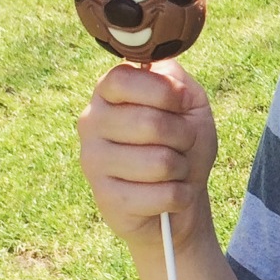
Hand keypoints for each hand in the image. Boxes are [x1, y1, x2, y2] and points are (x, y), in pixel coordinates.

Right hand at [77, 59, 217, 255]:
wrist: (180, 196)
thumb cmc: (183, 143)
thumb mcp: (189, 103)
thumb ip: (175, 80)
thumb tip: (163, 78)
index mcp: (107, 92)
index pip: (125, 79)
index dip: (165, 92)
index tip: (180, 103)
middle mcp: (91, 123)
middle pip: (150, 123)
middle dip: (184, 136)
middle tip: (182, 143)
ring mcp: (93, 162)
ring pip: (161, 163)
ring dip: (183, 168)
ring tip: (173, 169)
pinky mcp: (107, 200)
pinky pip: (165, 195)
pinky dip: (181, 195)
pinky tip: (168, 194)